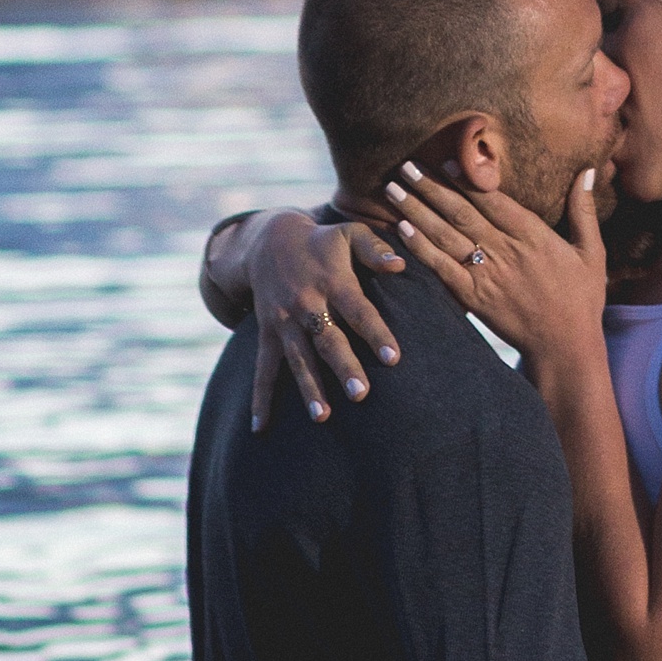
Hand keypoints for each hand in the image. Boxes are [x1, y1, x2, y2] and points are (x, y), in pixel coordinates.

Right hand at [236, 213, 406, 432]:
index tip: (394, 358)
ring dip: (309, 388)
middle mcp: (307, 303)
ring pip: (298, 358)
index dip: (376, 333)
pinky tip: (261, 427)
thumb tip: (400, 265)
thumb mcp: (348, 234)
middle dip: (343, 367)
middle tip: (362, 394)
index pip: (358, 310)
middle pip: (327, 339)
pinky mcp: (267, 333)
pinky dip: (261, 398)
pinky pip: (263, 368)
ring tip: (323, 417)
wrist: (268, 240)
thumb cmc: (322, 242)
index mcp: (332, 281)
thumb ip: (375, 249)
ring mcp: (284, 321)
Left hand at [382, 163, 606, 375]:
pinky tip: (401, 230)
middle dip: (431, 187)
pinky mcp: (474, 298)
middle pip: (462, 213)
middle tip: (405, 166)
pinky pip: (442, 269)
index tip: (443, 160)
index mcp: (535, 236)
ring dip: (417, 211)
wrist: (565, 348)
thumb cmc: (582, 299)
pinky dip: (421, 249)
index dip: (466, 179)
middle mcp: (507, 251)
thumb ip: (583, 211)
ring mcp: (488, 275)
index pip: (494, 200)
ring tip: (393, 190)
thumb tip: (588, 171)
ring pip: (446, 236)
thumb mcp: (592, 252)